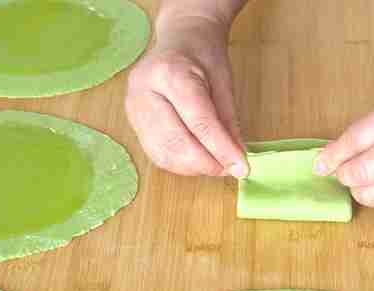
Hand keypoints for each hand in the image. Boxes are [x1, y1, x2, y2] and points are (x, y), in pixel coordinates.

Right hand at [125, 17, 247, 177]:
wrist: (179, 37)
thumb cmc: (203, 54)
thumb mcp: (224, 81)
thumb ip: (229, 121)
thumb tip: (237, 158)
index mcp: (169, 72)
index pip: (198, 120)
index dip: (221, 148)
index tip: (241, 168)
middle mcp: (143, 90)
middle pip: (175, 141)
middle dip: (205, 163)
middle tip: (230, 170)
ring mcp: (133, 107)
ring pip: (162, 153)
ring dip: (193, 168)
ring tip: (216, 166)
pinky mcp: (132, 121)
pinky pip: (156, 153)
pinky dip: (180, 164)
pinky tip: (198, 161)